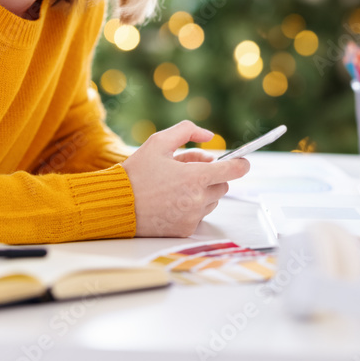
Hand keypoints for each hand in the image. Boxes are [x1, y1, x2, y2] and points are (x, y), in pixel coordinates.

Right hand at [120, 121, 249, 236]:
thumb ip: (187, 131)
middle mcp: (197, 199)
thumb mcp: (158, 142)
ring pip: (212, 201)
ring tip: (177, 185)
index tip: (242, 161)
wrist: (116, 205)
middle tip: (191, 170)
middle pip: (222, 185)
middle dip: (212, 176)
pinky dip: (192, 207)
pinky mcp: (185, 229)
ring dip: (203, 192)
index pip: (232, 170)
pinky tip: (172, 201)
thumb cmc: (136, 173)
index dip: (240, 164)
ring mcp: (192, 216)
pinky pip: (199, 215)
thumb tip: (209, 135)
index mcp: (194, 177)